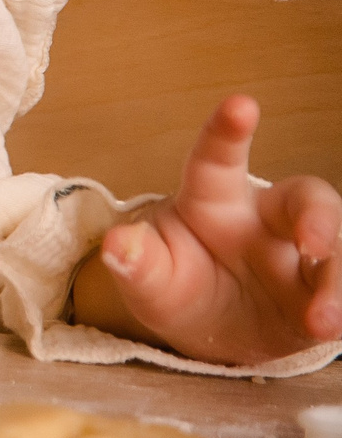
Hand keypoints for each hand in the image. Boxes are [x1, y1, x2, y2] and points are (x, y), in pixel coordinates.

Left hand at [74, 94, 341, 364]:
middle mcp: (266, 219)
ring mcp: (304, 256)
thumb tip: (117, 246)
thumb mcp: (148, 282)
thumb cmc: (175, 288)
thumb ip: (137, 263)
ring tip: (321, 321)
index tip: (241, 104)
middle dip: (317, 217)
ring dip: (335, 285)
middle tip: (313, 245)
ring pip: (337, 252)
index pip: (217, 159)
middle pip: (305, 199)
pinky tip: (332, 326)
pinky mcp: (326, 289)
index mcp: (213, 201)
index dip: (227, 131)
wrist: (208, 333)